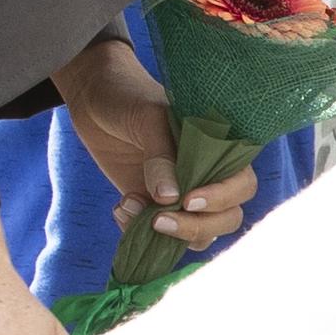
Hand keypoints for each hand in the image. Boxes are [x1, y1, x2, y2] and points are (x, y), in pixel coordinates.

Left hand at [54, 37, 255, 253]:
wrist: (95, 99)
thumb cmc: (129, 97)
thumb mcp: (148, 119)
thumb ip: (161, 157)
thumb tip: (170, 198)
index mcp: (219, 149)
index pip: (241, 184)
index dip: (221, 198)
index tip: (186, 200)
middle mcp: (207, 176)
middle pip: (226, 218)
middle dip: (196, 227)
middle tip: (159, 221)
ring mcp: (181, 195)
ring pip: (199, 234)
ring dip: (168, 235)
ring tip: (128, 207)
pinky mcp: (154, 207)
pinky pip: (161, 237)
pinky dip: (140, 233)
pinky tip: (119, 207)